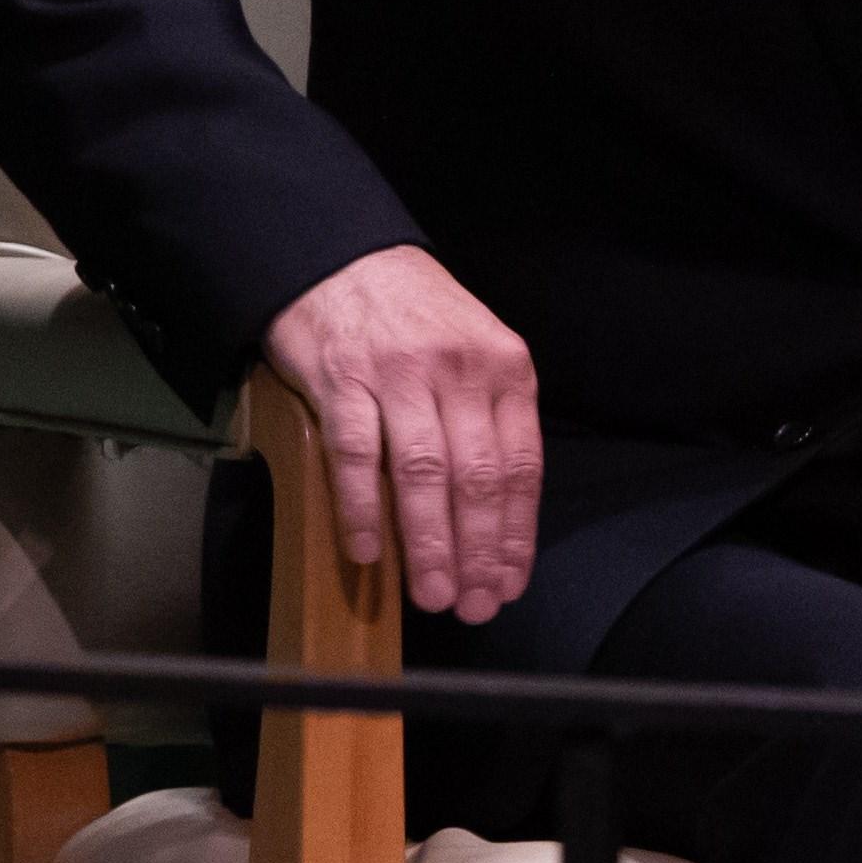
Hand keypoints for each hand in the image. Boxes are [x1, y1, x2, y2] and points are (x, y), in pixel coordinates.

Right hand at [261, 243, 540, 624]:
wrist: (341, 256)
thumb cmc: (413, 316)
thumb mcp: (474, 352)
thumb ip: (488, 420)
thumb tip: (495, 516)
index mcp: (505, 367)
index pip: (520, 467)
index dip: (515, 533)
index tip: (509, 583)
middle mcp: (459, 369)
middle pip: (476, 478)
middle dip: (478, 551)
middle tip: (472, 605)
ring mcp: (400, 373)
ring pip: (423, 474)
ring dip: (430, 543)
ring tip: (432, 594)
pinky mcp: (343, 377)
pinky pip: (357, 454)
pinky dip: (362, 508)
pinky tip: (369, 552)